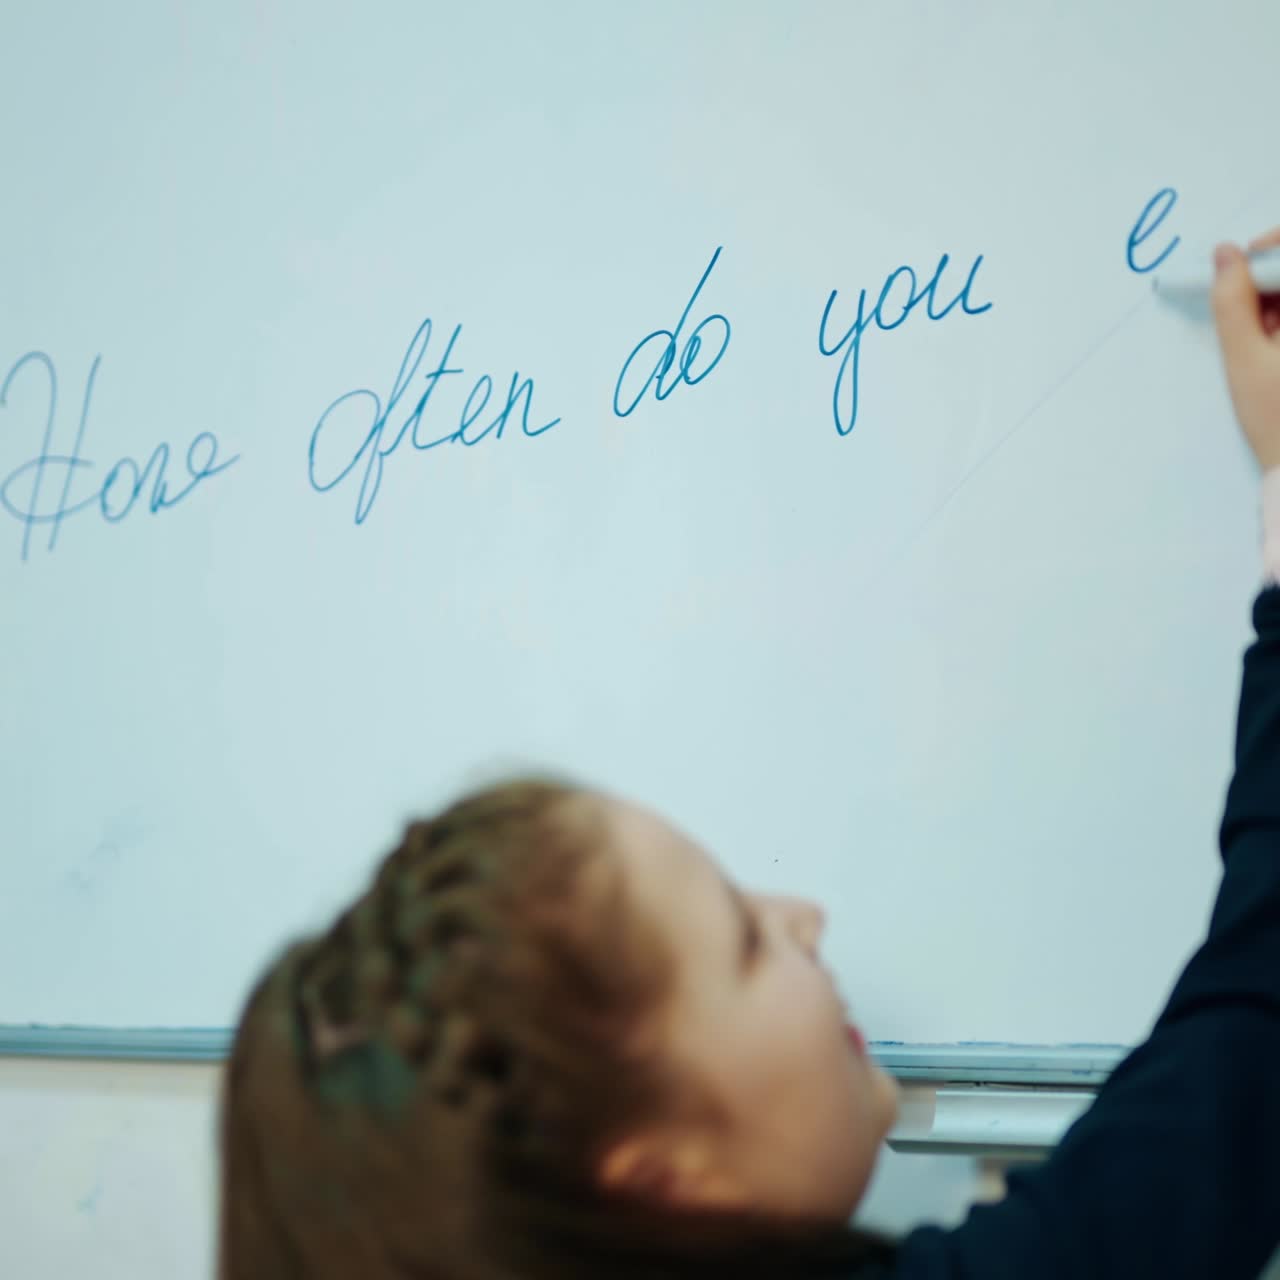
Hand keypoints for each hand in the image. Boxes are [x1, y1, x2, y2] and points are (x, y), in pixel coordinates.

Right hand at [1211, 229, 1279, 471]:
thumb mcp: (1246, 361)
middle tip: (1246, 303)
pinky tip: (1276, 344)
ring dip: (1277, 302)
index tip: (1242, 259)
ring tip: (1263, 339)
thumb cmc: (1279, 423)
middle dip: (1272, 277)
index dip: (1274, 244)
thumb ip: (1231, 302)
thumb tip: (1224, 255)